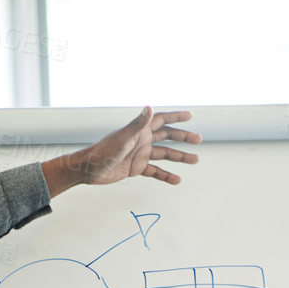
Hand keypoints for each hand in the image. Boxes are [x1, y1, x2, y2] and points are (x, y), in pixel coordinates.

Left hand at [44, 107, 200, 194]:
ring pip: (164, 154)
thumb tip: (150, 107)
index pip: (161, 120)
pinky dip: (166, 176)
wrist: (89, 169)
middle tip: (198, 140)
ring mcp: (140, 154)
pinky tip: (177, 180)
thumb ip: (138, 124)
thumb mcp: (123, 138)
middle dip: (183, 137)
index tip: (190, 116)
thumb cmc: (104, 151)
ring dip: (179, 157)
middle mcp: (142, 140)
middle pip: (167, 136)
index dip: (175, 117)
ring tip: (195, 160)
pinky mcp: (136, 168)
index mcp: (139, 130)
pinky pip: (155, 171)